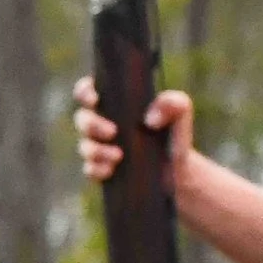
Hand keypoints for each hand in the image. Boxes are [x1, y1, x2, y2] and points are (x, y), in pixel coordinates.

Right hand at [72, 77, 195, 191]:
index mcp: (115, 103)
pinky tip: (110, 170)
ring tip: (119, 156)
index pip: (88, 90)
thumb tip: (150, 118)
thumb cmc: (175, 136)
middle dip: (92, 125)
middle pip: (82, 118)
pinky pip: (89, 169)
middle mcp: (102, 123)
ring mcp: (100, 147)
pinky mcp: (102, 170)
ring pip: (84, 145)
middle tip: (113, 132)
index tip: (95, 99)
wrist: (178, 172)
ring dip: (96, 150)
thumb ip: (174, 104)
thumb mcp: (181, 115)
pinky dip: (96, 169)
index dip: (84, 92)